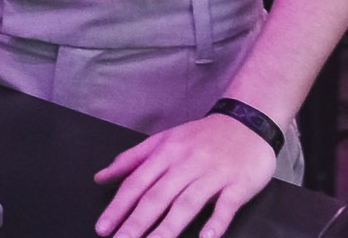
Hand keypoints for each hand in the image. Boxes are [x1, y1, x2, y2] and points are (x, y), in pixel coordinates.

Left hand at [93, 113, 276, 237]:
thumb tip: (100, 177)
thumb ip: (132, 160)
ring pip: (187, 203)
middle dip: (137, 223)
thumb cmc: (201, 136)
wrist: (247, 121)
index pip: (136, 183)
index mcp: (165, 153)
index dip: (118, 207)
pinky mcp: (238, 184)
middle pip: (157, 196)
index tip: (103, 228)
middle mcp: (186, 164)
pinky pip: (226, 205)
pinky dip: (216, 222)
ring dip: (168, 228)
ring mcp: (212, 174)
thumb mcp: (163, 140)